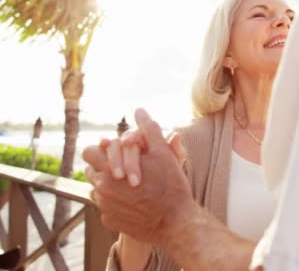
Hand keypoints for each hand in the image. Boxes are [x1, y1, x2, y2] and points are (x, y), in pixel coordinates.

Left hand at [83, 108, 194, 246]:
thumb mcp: (163, 153)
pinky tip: (134, 203)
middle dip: (105, 168)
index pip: (89, 152)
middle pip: (91, 171)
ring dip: (109, 186)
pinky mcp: (110, 221)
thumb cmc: (171, 185)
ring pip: (98, 190)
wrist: (176, 222)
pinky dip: (116, 204)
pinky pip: (106, 208)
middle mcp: (101, 188)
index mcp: (109, 169)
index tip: (115, 153)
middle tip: (125, 169)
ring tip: (131, 186)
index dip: (101, 150)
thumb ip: (149, 130)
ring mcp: (104, 207)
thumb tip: (139, 110)